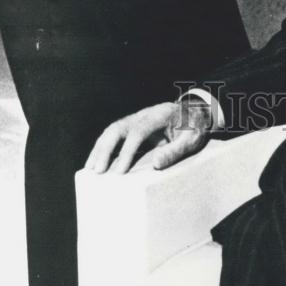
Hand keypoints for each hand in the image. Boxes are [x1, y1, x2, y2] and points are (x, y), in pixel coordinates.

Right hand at [84, 98, 212, 173]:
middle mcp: (144, 115)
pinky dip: (102, 147)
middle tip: (98, 171)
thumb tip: (156, 164)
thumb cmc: (193, 128)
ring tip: (91, 170)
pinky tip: (95, 162)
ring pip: (112, 130)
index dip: (127, 151)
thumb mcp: (191, 140)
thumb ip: (175, 151)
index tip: (119, 171)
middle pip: (118, 127)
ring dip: (99, 148)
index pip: (138, 131)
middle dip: (106, 149)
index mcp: (159, 115)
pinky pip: (114, 135)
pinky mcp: (132, 127)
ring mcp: (136, 119)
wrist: (194, 114)